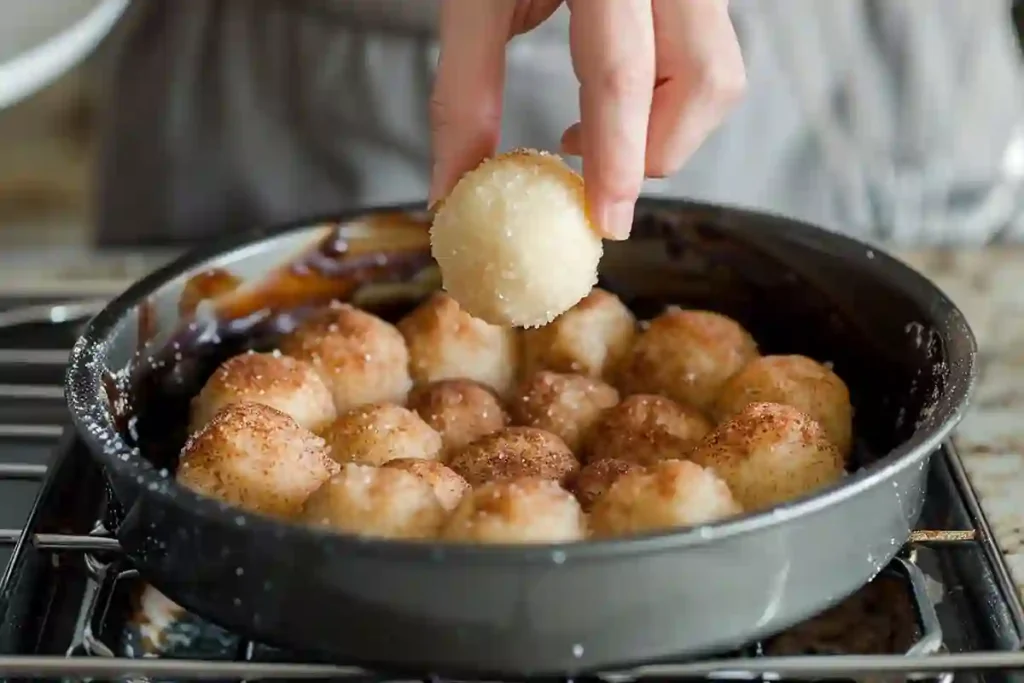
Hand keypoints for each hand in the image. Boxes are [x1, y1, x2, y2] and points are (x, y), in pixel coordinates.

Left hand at [429, 0, 745, 239]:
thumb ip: (463, 94)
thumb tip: (452, 192)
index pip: (622, 71)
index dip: (618, 159)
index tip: (605, 222)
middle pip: (705, 81)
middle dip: (656, 153)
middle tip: (597, 183)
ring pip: (719, 74)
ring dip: (666, 129)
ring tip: (595, 135)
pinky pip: (709, 56)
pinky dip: (668, 100)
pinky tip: (616, 100)